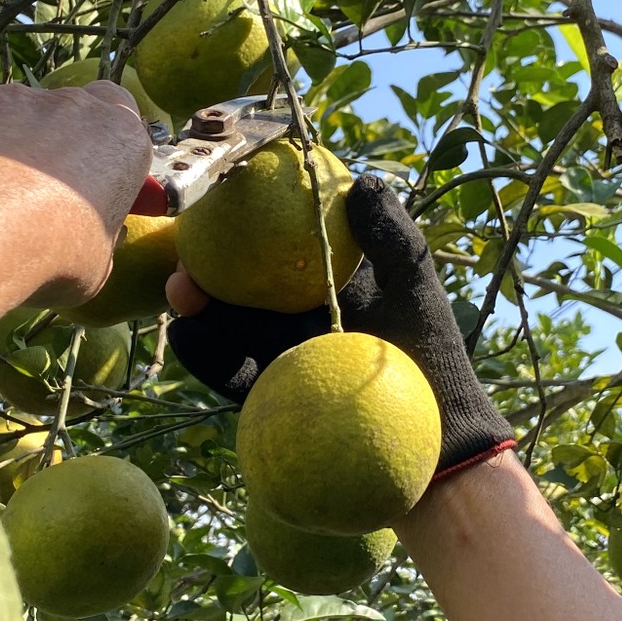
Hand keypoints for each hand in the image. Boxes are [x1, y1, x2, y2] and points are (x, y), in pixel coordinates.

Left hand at [0, 81, 151, 345]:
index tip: (93, 173)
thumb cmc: (52, 254)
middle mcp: (72, 106)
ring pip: (14, 114)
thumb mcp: (95, 264)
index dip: (104, 141)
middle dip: (57, 138)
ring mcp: (14, 99)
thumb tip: (86, 240)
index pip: (123, 113)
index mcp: (120, 139)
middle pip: (69, 110)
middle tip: (40, 189)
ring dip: (6, 144)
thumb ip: (96, 235)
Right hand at [167, 173, 515, 478]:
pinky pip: (233, 376)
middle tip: (188, 260)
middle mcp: (294, 320)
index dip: (238, 229)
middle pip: (235, 287)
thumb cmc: (433, 359)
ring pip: (225, 328)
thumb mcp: (415, 289)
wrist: (438, 440)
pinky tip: (192, 339)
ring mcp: (280, 361)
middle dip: (202, 268)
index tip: (217, 210)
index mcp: (321, 287)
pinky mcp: (273, 403)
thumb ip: (391, 238)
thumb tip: (362, 181)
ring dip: (196, 311)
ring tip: (183, 297)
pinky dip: (209, 358)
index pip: (271, 250)